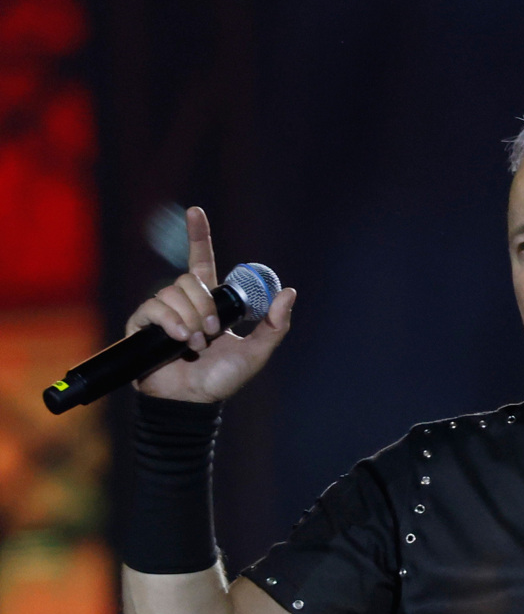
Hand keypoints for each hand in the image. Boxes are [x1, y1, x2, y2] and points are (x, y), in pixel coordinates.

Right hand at [128, 207, 297, 402]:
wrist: (193, 402)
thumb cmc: (224, 378)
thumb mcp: (257, 351)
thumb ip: (276, 325)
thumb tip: (290, 292)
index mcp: (209, 303)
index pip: (201, 260)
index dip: (198, 236)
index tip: (195, 211)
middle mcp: (184, 303)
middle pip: (189, 280)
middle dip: (204, 307)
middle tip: (211, 334)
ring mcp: (162, 313)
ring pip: (173, 292)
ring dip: (189, 319)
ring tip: (195, 344)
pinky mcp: (142, 326)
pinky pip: (154, 308)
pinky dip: (170, 323)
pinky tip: (178, 341)